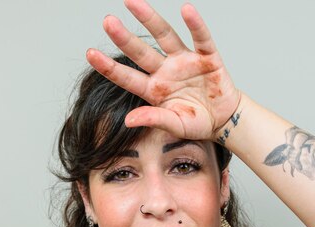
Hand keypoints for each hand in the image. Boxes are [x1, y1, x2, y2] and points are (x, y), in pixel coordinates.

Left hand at [86, 0, 239, 140]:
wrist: (224, 120)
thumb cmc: (197, 123)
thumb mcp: (175, 126)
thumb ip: (154, 119)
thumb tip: (129, 121)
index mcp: (154, 89)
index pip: (127, 77)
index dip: (109, 66)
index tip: (90, 54)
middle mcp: (166, 71)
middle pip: (141, 51)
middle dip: (124, 37)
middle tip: (107, 21)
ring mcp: (185, 61)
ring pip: (165, 36)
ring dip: (150, 19)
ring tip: (133, 3)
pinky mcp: (207, 57)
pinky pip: (200, 39)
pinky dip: (195, 25)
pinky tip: (186, 10)